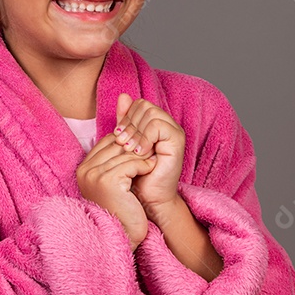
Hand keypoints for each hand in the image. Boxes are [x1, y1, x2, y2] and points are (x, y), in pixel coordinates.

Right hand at [76, 132, 157, 250]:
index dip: (128, 142)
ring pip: (125, 152)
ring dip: (142, 155)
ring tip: (153, 160)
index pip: (107, 141)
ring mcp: (94, 175)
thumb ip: (115, 161)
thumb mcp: (114, 182)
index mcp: (83, 169)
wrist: (124, 235)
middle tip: (152, 149)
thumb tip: (130, 136)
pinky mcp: (108, 181)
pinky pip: (131, 163)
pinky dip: (144, 165)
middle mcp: (85, 170)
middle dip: (136, 146)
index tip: (143, 148)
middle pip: (115, 144)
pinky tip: (151, 170)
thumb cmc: (122, 210)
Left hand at [112, 92, 185, 213]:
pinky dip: (145, 138)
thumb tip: (123, 96)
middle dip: (129, 124)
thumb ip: (125, 122)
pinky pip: (157, 126)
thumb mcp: (126, 145)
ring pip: (150, 113)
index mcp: (155, 123)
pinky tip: (141, 153)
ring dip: (136, 132)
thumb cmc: (137, 175)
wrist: (148, 198)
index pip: (138, 103)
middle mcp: (167, 124)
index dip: (125, 118)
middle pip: (144, 105)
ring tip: (131, 151)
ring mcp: (174, 131)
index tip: (117, 137)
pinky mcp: (177, 140)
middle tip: (123, 144)